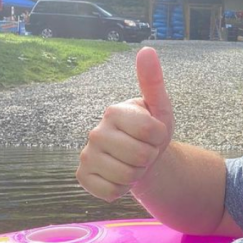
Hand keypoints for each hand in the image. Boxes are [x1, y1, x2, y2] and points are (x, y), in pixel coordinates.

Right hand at [77, 47, 174, 201]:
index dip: (160, 137)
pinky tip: (119, 176)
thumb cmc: (152, 130)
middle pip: (141, 156)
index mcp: (114, 111)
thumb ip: (153, 81)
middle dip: (150, 157)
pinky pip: (111, 192)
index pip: (150, 132)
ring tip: (133, 163)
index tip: (154, 133)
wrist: (142, 158)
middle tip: (144, 150)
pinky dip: (122, 189)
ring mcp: (86, 155)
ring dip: (138, 174)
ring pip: (127, 176)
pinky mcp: (82, 177)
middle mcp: (95, 131)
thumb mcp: (160, 108)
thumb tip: (147, 49)